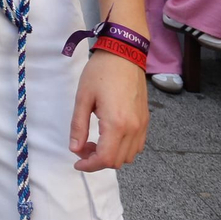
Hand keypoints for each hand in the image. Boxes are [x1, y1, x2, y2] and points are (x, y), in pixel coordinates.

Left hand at [70, 50, 147, 171]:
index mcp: (116, 124)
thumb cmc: (101, 72)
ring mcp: (142, 125)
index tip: (77, 162)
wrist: (124, 54)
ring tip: (95, 141)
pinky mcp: (146, 120)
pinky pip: (137, 145)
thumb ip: (78, 126)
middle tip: (82, 147)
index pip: (105, 159)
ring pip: (129, 156)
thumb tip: (75, 149)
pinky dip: (123, 148)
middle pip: (117, 161)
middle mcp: (133, 128)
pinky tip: (110, 136)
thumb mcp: (83, 98)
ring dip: (111, 155)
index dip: (89, 165)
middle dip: (98, 160)